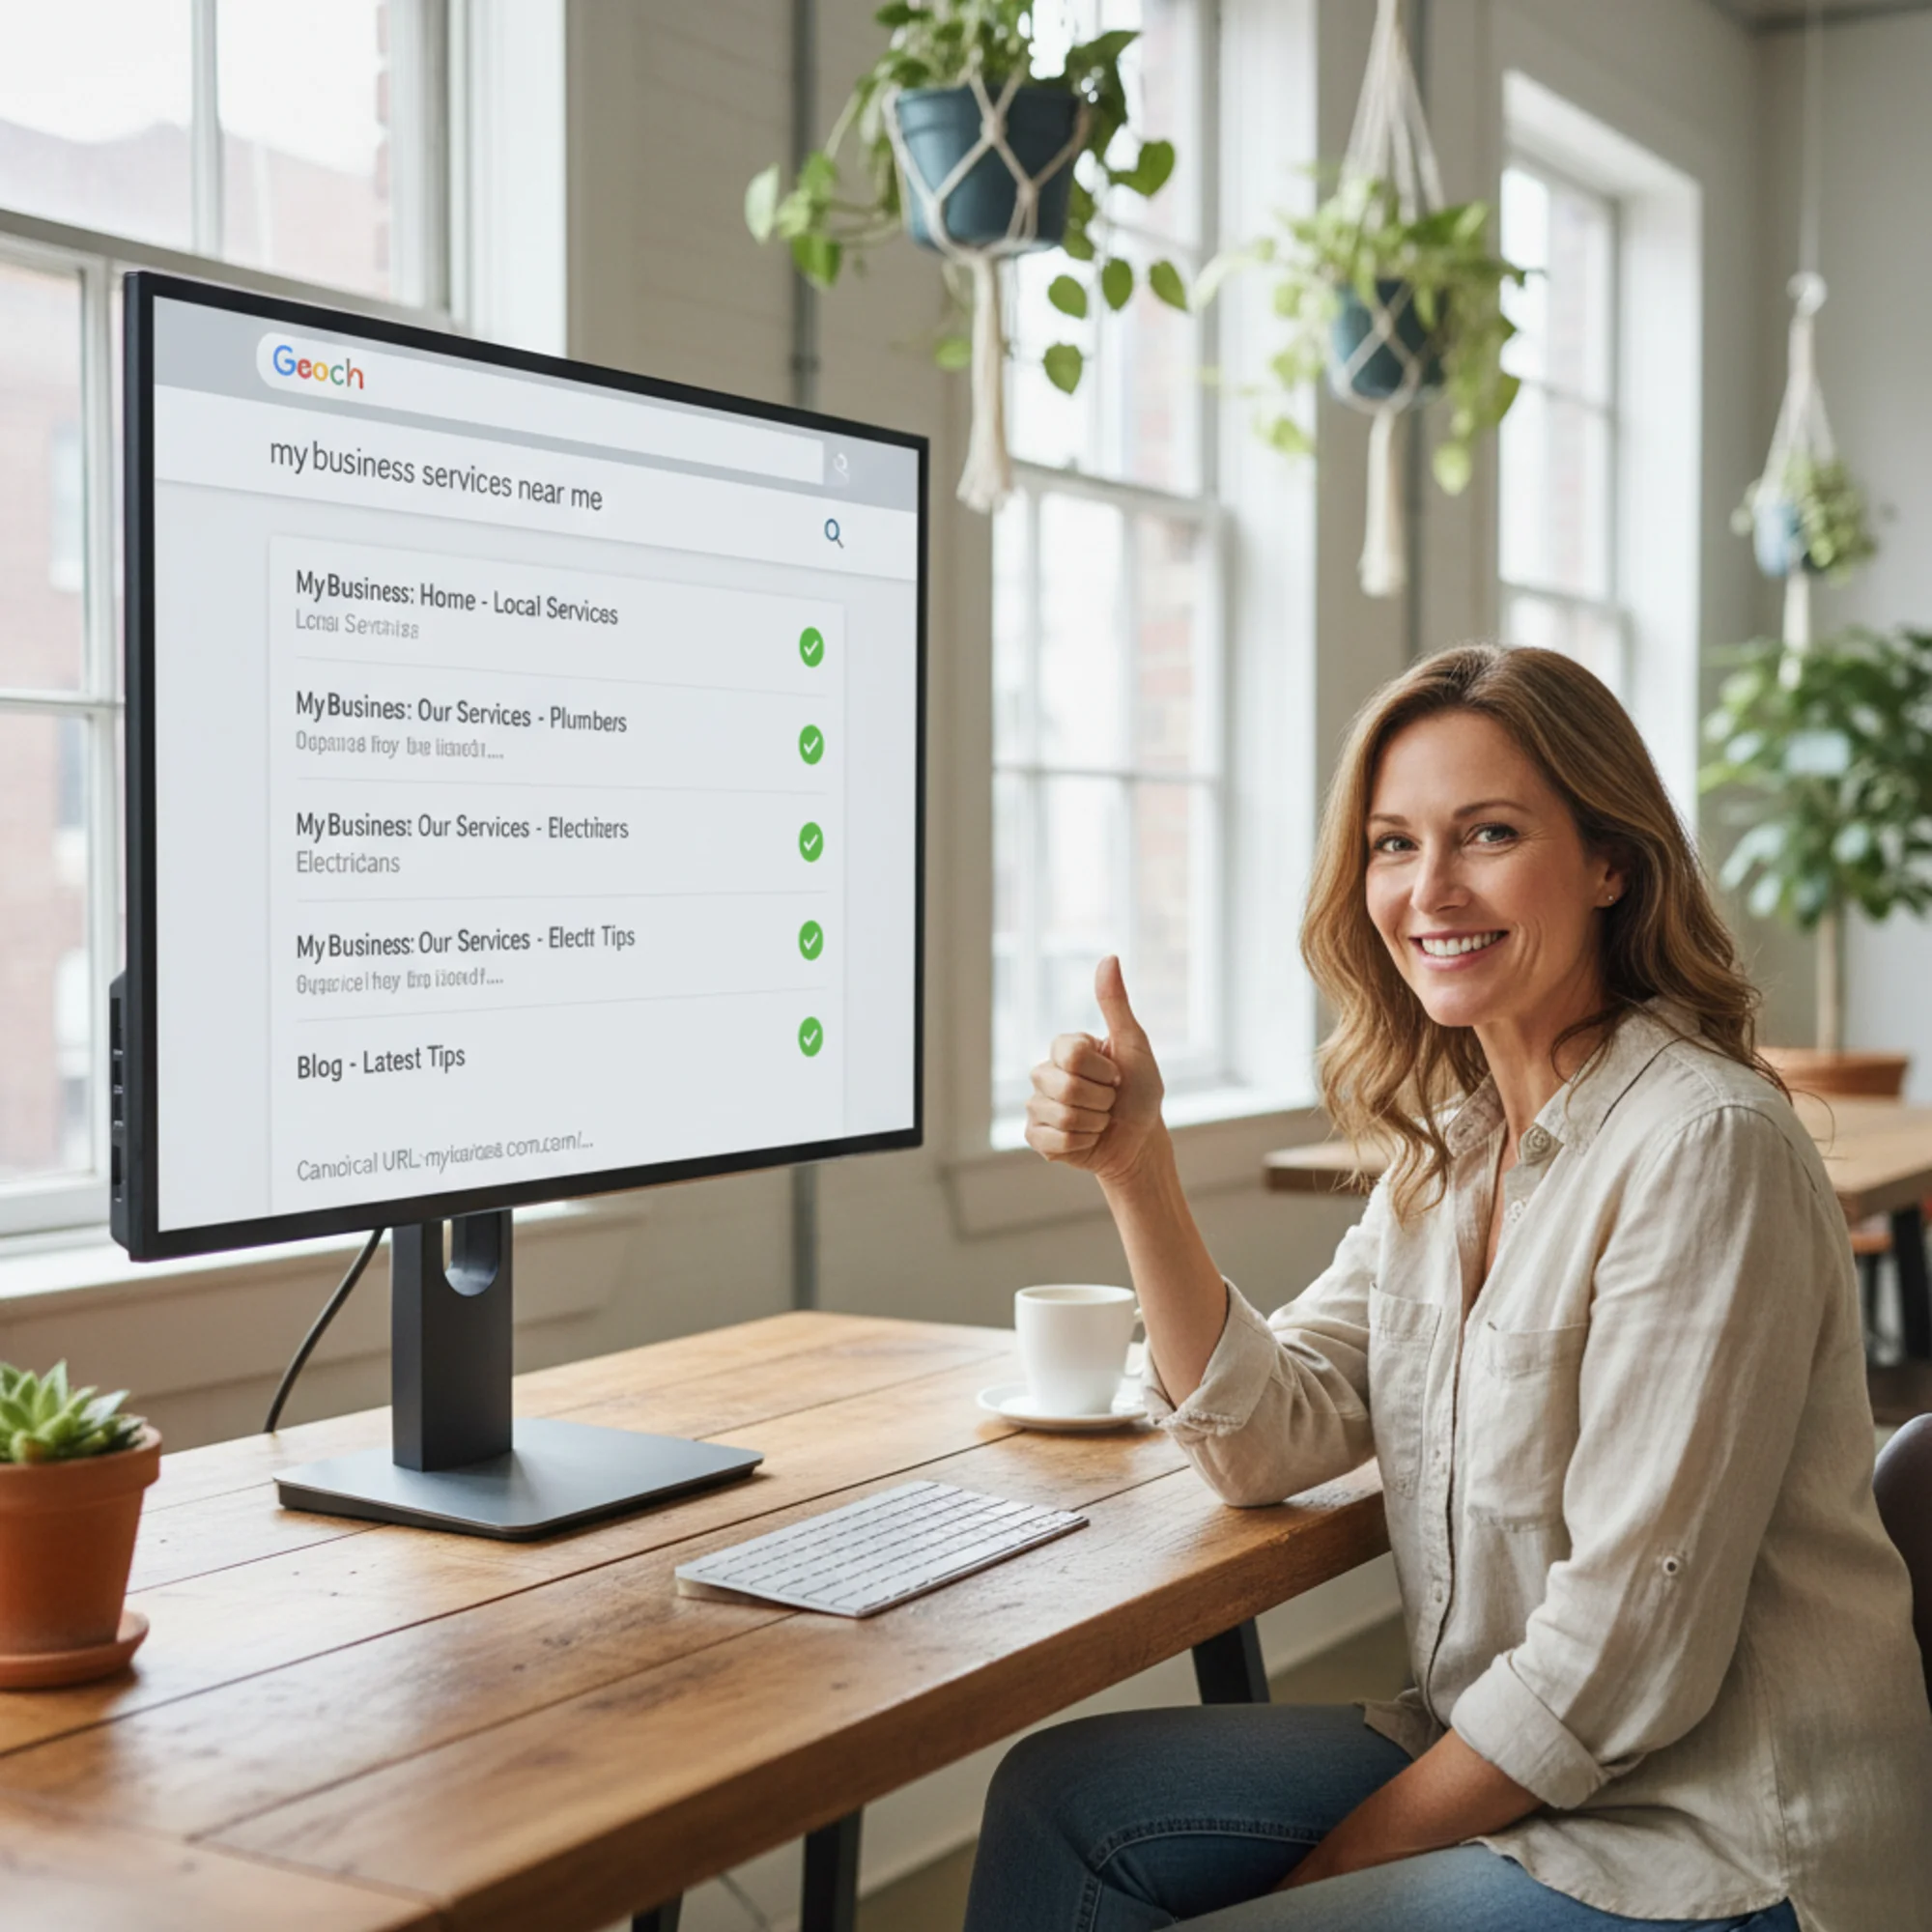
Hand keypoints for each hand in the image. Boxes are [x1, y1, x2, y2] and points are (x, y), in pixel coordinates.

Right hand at [1024, 956, 1166, 1188]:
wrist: (1140, 1140)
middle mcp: (1045, 1072)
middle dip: (1100, 1100)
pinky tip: (1086, 1138)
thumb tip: (1109, 957)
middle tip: (1109, 1101)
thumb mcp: (1134, 1045)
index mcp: (1065, 1048)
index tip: (1116, 1075)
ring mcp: (1037, 1105)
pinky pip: (1052, 1141)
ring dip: (1093, 1123)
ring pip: (1060, 1116)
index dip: (1102, 1071)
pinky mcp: (1035, 1136)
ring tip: (1099, 1120)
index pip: (1071, 1054)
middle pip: (1064, 1086)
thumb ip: (1116, 1004)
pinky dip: (1080, 1143)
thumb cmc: (1140, 1091)